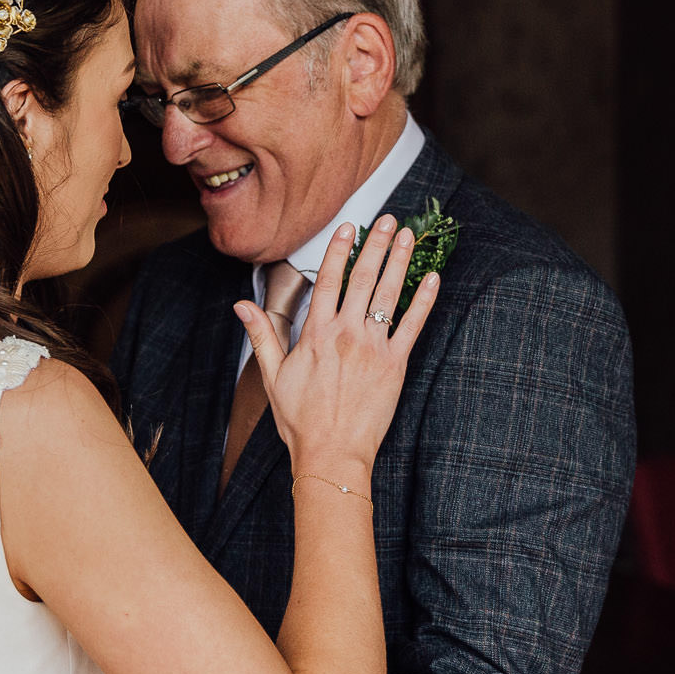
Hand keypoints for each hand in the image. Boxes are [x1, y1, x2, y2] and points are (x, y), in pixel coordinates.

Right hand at [239, 213, 438, 479]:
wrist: (330, 454)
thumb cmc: (300, 419)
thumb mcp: (273, 375)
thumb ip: (262, 335)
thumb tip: (241, 305)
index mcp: (315, 333)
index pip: (327, 279)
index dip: (339, 249)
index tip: (350, 226)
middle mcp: (345, 334)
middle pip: (362, 278)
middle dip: (376, 245)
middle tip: (389, 220)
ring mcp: (372, 348)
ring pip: (387, 295)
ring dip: (400, 262)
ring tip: (409, 237)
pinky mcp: (395, 365)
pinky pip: (412, 326)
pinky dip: (423, 301)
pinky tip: (433, 279)